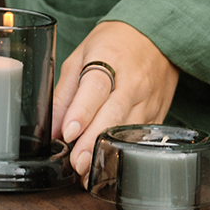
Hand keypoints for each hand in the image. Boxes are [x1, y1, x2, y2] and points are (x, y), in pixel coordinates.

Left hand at [52, 21, 179, 185]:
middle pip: (113, 113)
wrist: (157, 37)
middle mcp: (132, 81)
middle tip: (76, 162)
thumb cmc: (113, 44)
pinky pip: (142, 137)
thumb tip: (51, 127)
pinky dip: (125, 153)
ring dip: (107, 152)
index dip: (81, 111)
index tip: (67, 132)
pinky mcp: (158, 114)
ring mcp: (149, 99)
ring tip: (87, 173)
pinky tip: (109, 166)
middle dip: (93, 140)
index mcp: (109, 59)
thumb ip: (65, 91)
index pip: (95, 87)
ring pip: (129, 130)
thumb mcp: (81, 56)